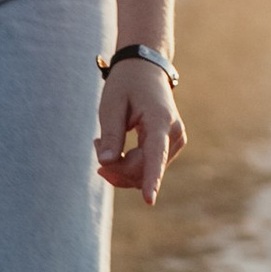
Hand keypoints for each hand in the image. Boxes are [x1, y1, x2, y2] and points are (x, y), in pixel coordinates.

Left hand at [96, 61, 183, 205]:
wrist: (146, 70)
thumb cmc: (126, 85)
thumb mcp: (111, 105)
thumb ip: (110, 134)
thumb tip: (106, 163)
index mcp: (160, 120)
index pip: (155, 155)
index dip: (151, 179)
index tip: (149, 200)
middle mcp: (174, 134)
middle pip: (142, 169)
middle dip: (116, 168)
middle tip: (95, 143)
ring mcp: (175, 141)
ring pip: (144, 173)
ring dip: (120, 167)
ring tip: (102, 142)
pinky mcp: (169, 147)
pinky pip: (147, 168)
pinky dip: (128, 165)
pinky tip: (115, 150)